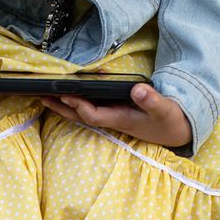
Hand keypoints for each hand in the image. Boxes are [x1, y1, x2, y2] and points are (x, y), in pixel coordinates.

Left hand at [41, 83, 191, 148]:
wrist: (176, 130)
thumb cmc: (170, 120)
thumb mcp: (164, 109)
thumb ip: (152, 100)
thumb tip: (137, 89)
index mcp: (121, 119)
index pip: (94, 114)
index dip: (79, 106)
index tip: (65, 95)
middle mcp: (112, 120)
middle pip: (81, 116)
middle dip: (62, 107)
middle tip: (42, 96)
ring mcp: (113, 117)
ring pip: (83, 113)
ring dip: (65, 105)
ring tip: (47, 96)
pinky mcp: (116, 113)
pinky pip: (92, 108)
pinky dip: (79, 101)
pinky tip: (70, 93)